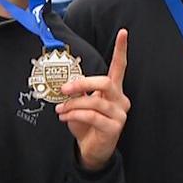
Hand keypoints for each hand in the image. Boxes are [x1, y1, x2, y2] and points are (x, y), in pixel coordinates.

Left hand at [57, 29, 130, 170]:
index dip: (121, 50)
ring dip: (73, 104)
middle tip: (65, 89)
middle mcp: (120, 100)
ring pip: (95, 101)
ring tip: (60, 109)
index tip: (123, 32)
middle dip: (82, 83)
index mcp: (114, 90)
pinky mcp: (114, 128)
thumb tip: (68, 84)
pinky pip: (92, 116)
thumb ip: (78, 92)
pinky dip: (75, 115)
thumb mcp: (80, 104)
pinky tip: (65, 118)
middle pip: (106, 82)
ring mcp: (120, 114)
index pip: (120, 67)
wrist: (91, 150)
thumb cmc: (86, 124)